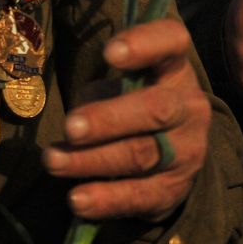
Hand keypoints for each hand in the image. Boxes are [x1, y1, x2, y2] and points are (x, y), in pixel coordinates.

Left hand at [42, 19, 211, 221]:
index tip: (110, 53)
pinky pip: (139, 195)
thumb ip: (101, 95)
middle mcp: (188, 107)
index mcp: (173, 69)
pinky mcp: (173, 190)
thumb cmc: (132, 106)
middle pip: (155, 109)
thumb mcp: (118, 88)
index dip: (144, 44)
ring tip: (54, 161)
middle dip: (109, 119)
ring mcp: (187, 151)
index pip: (171, 43)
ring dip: (92, 160)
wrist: (171, 157)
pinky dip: (106, 199)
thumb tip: (77, 122)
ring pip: (141, 154)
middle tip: (71, 127)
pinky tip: (78, 200)